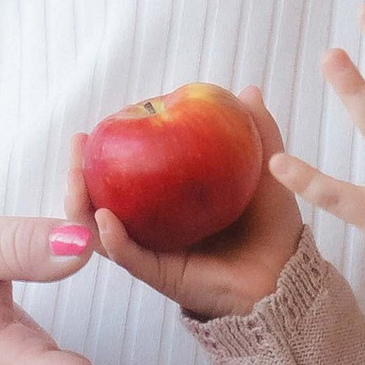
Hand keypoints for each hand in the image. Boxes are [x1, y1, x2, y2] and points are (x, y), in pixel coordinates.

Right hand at [68, 96, 304, 323]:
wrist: (288, 275)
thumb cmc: (274, 226)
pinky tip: (105, 217)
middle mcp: (157, 226)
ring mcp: (155, 250)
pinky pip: (128, 256)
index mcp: (173, 202)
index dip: (107, 151)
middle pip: (103, 199)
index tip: (96, 125)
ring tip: (75, 178)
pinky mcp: (161, 275)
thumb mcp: (265, 170)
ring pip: (102, 230)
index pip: (128, 174)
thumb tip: (248, 90)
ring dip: (81, 204)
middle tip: (77, 144)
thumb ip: (257, 132)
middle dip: (80, 173)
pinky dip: (112, 238)